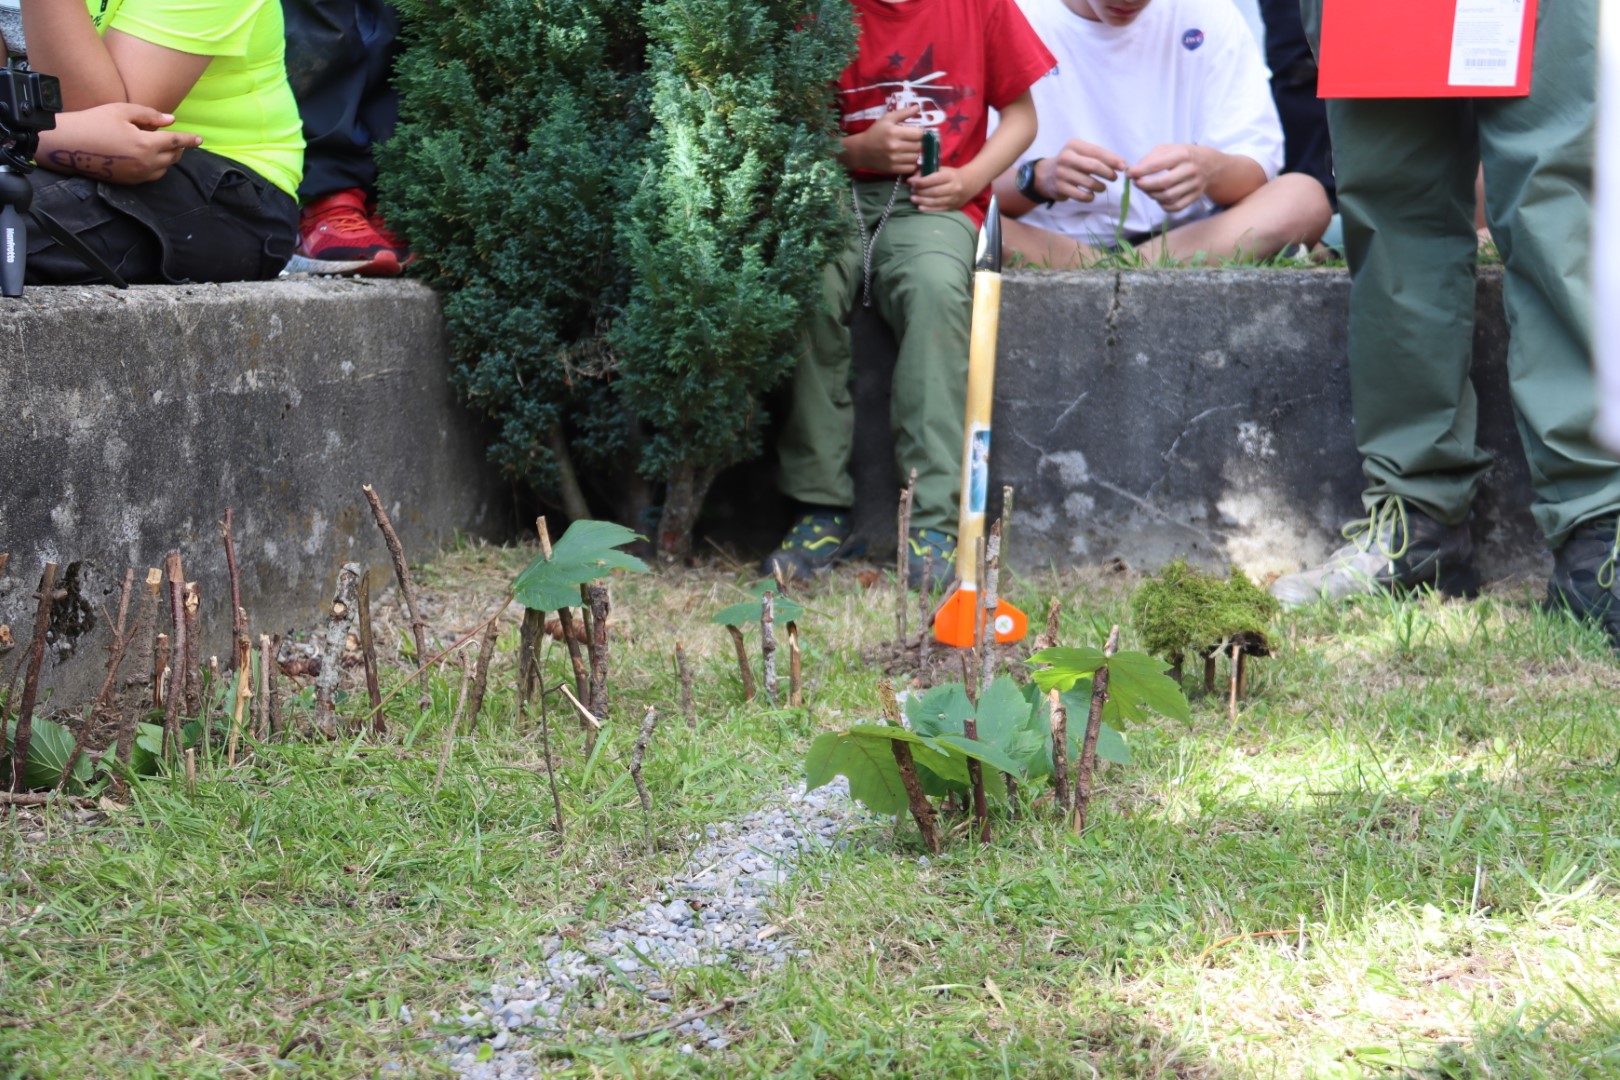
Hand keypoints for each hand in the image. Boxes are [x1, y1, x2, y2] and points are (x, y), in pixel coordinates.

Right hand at [37, 103, 201, 184]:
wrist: (67, 144)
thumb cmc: (93, 122)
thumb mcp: (121, 110)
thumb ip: (149, 115)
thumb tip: (170, 120)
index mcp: (146, 144)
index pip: (176, 142)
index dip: (189, 140)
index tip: (200, 139)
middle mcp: (146, 163)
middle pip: (173, 156)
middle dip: (177, 147)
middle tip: (172, 137)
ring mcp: (138, 175)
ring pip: (164, 168)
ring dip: (167, 157)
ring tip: (159, 145)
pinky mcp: (129, 181)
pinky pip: (152, 176)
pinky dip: (156, 167)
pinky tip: (148, 157)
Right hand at [842, 105, 924, 175]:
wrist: (861, 150)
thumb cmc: (875, 132)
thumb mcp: (887, 119)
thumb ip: (903, 113)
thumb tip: (918, 107)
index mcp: (894, 132)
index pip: (919, 134)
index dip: (921, 133)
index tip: (917, 133)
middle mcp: (895, 146)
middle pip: (919, 146)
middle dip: (919, 143)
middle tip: (913, 141)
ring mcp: (894, 159)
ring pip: (916, 157)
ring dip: (915, 153)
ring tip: (909, 149)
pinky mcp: (893, 169)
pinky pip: (911, 168)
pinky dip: (911, 164)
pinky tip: (906, 158)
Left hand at [907, 166, 976, 212]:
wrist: (970, 183)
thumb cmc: (952, 175)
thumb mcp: (943, 169)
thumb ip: (928, 172)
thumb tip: (914, 176)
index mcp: (950, 176)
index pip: (933, 179)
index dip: (920, 181)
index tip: (910, 181)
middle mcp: (953, 188)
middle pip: (933, 192)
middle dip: (920, 192)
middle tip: (912, 191)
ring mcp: (953, 199)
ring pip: (935, 201)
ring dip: (922, 201)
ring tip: (913, 198)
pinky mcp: (953, 206)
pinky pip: (939, 209)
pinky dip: (928, 209)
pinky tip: (920, 207)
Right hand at [1045, 139, 1126, 203]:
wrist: (1045, 175)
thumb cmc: (1071, 163)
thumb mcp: (1081, 153)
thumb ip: (1100, 156)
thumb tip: (1123, 164)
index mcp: (1074, 145)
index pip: (1097, 152)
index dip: (1113, 160)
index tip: (1123, 166)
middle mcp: (1066, 158)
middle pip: (1094, 166)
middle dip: (1108, 173)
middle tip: (1114, 178)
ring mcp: (1062, 173)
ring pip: (1089, 183)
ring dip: (1101, 187)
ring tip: (1102, 187)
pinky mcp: (1060, 188)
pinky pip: (1081, 195)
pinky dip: (1090, 197)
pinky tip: (1091, 195)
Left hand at [1128, 143, 1209, 213]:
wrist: (1209, 164)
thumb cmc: (1183, 155)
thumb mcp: (1168, 149)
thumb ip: (1150, 157)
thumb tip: (1135, 171)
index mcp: (1182, 155)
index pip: (1157, 165)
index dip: (1141, 171)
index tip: (1130, 174)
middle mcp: (1190, 170)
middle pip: (1163, 183)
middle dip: (1145, 186)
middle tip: (1137, 184)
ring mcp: (1194, 185)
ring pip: (1169, 197)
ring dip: (1152, 195)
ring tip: (1146, 190)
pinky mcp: (1195, 196)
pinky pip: (1176, 206)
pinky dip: (1163, 205)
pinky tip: (1158, 198)